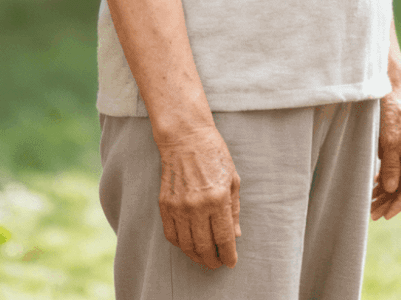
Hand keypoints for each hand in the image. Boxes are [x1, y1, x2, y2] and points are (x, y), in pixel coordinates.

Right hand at [156, 123, 241, 268]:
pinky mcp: (165, 204)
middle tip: (217, 263)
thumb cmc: (214, 155)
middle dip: (212, 260)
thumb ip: (234, 210)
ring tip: (204, 258)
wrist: (185, 137)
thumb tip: (235, 236)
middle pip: (204, 246)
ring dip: (196, 256)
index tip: (230, 262)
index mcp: (218, 199)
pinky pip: (170, 234)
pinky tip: (188, 245)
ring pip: (186, 245)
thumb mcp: (233, 180)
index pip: (224, 238)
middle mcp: (197, 206)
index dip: (228, 255)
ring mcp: (179, 206)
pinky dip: (180, 245)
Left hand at [371, 87, 400, 219]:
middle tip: (372, 215)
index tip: (386, 216)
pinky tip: (372, 189)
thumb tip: (390, 188)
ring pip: (395, 180)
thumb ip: (390, 164)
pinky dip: (381, 182)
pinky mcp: (395, 148)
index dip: (399, 203)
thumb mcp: (389, 138)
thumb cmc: (390, 112)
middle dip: (388, 202)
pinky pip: (390, 171)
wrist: (388, 88)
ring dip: (383, 194)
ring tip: (369, 207)